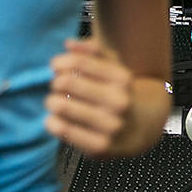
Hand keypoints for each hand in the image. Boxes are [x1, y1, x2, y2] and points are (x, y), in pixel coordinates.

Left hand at [44, 38, 132, 155]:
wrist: (139, 131)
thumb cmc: (118, 95)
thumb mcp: (114, 68)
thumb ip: (94, 50)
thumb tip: (68, 44)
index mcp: (123, 79)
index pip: (78, 62)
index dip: (60, 62)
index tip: (56, 67)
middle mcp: (120, 101)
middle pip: (65, 82)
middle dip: (56, 83)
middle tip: (59, 88)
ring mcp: (111, 125)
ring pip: (59, 106)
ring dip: (52, 102)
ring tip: (58, 104)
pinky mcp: (99, 147)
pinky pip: (59, 128)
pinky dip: (52, 122)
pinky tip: (59, 121)